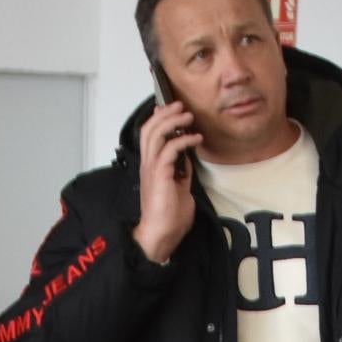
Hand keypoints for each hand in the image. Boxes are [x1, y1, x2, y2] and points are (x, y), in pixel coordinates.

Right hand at [131, 102, 201, 264]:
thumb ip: (181, 172)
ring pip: (155, 134)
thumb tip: (187, 159)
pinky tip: (195, 139)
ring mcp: (151, 169)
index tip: (169, 109)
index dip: (157, 119)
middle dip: (165, 113)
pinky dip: (183, 140)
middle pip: (149, 129)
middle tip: (180, 106)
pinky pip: (169, 150)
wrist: (161, 235)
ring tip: (187, 115)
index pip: (149, 136)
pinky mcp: (159, 175)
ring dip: (172, 121)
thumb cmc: (169, 217)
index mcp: (150, 167)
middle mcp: (147, 165)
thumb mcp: (179, 189)